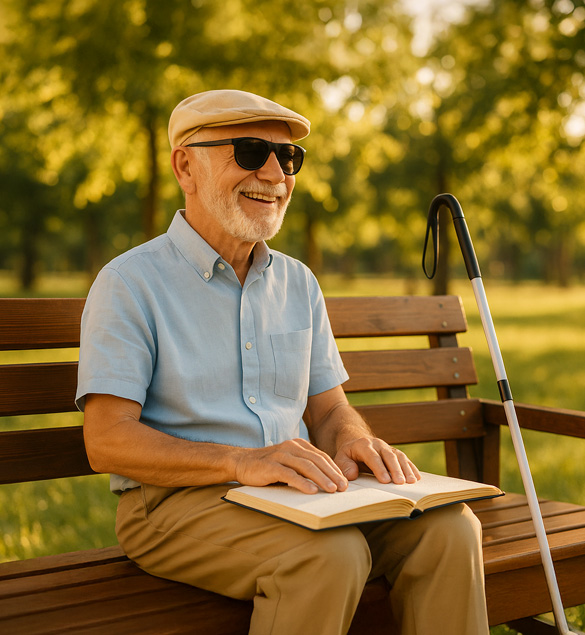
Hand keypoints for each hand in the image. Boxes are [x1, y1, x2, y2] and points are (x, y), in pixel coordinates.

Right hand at [234, 438, 348, 493]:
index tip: (345, 482)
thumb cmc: (269, 467)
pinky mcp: (270, 466)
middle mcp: (291, 447)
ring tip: (332, 490)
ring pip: (306, 466)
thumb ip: (304, 467)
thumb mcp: (289, 463)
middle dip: (332, 474)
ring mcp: (281, 455)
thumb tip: (328, 482)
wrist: (242, 463)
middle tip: (343, 488)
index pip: (321, 456)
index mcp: (298, 445)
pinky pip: (289, 474)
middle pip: (317, 460)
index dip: (335, 469)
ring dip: (321, 478)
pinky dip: (302, 482)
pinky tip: (311, 491)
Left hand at [334, 437, 420, 484]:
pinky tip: (417, 477)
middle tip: (400, 483)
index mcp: (363, 445)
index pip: (372, 456)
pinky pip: (405, 459)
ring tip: (411, 482)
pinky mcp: (394, 452)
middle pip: (388, 456)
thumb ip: (344, 466)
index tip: (385, 480)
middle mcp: (377, 444)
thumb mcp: (340, 458)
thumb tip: (352, 474)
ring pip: (399, 456)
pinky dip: (411, 467)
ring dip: (406, 469)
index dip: (379, 468)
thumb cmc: (348, 455)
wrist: (356, 442)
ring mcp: (387, 447)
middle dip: (395, 469)